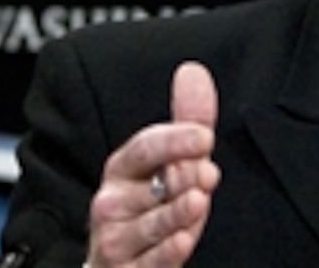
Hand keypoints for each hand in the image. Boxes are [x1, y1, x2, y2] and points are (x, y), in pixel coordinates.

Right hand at [87, 62, 220, 266]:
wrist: (120, 266)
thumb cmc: (150, 206)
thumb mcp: (170, 162)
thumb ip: (187, 119)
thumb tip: (193, 70)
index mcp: (122, 169)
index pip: (145, 147)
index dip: (176, 141)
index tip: (206, 137)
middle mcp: (112, 203)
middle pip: (151, 186)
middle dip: (181, 178)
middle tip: (207, 171)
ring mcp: (116, 240)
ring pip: (151, 224)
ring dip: (176, 213)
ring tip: (198, 200)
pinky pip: (149, 262)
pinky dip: (168, 251)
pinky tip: (184, 240)